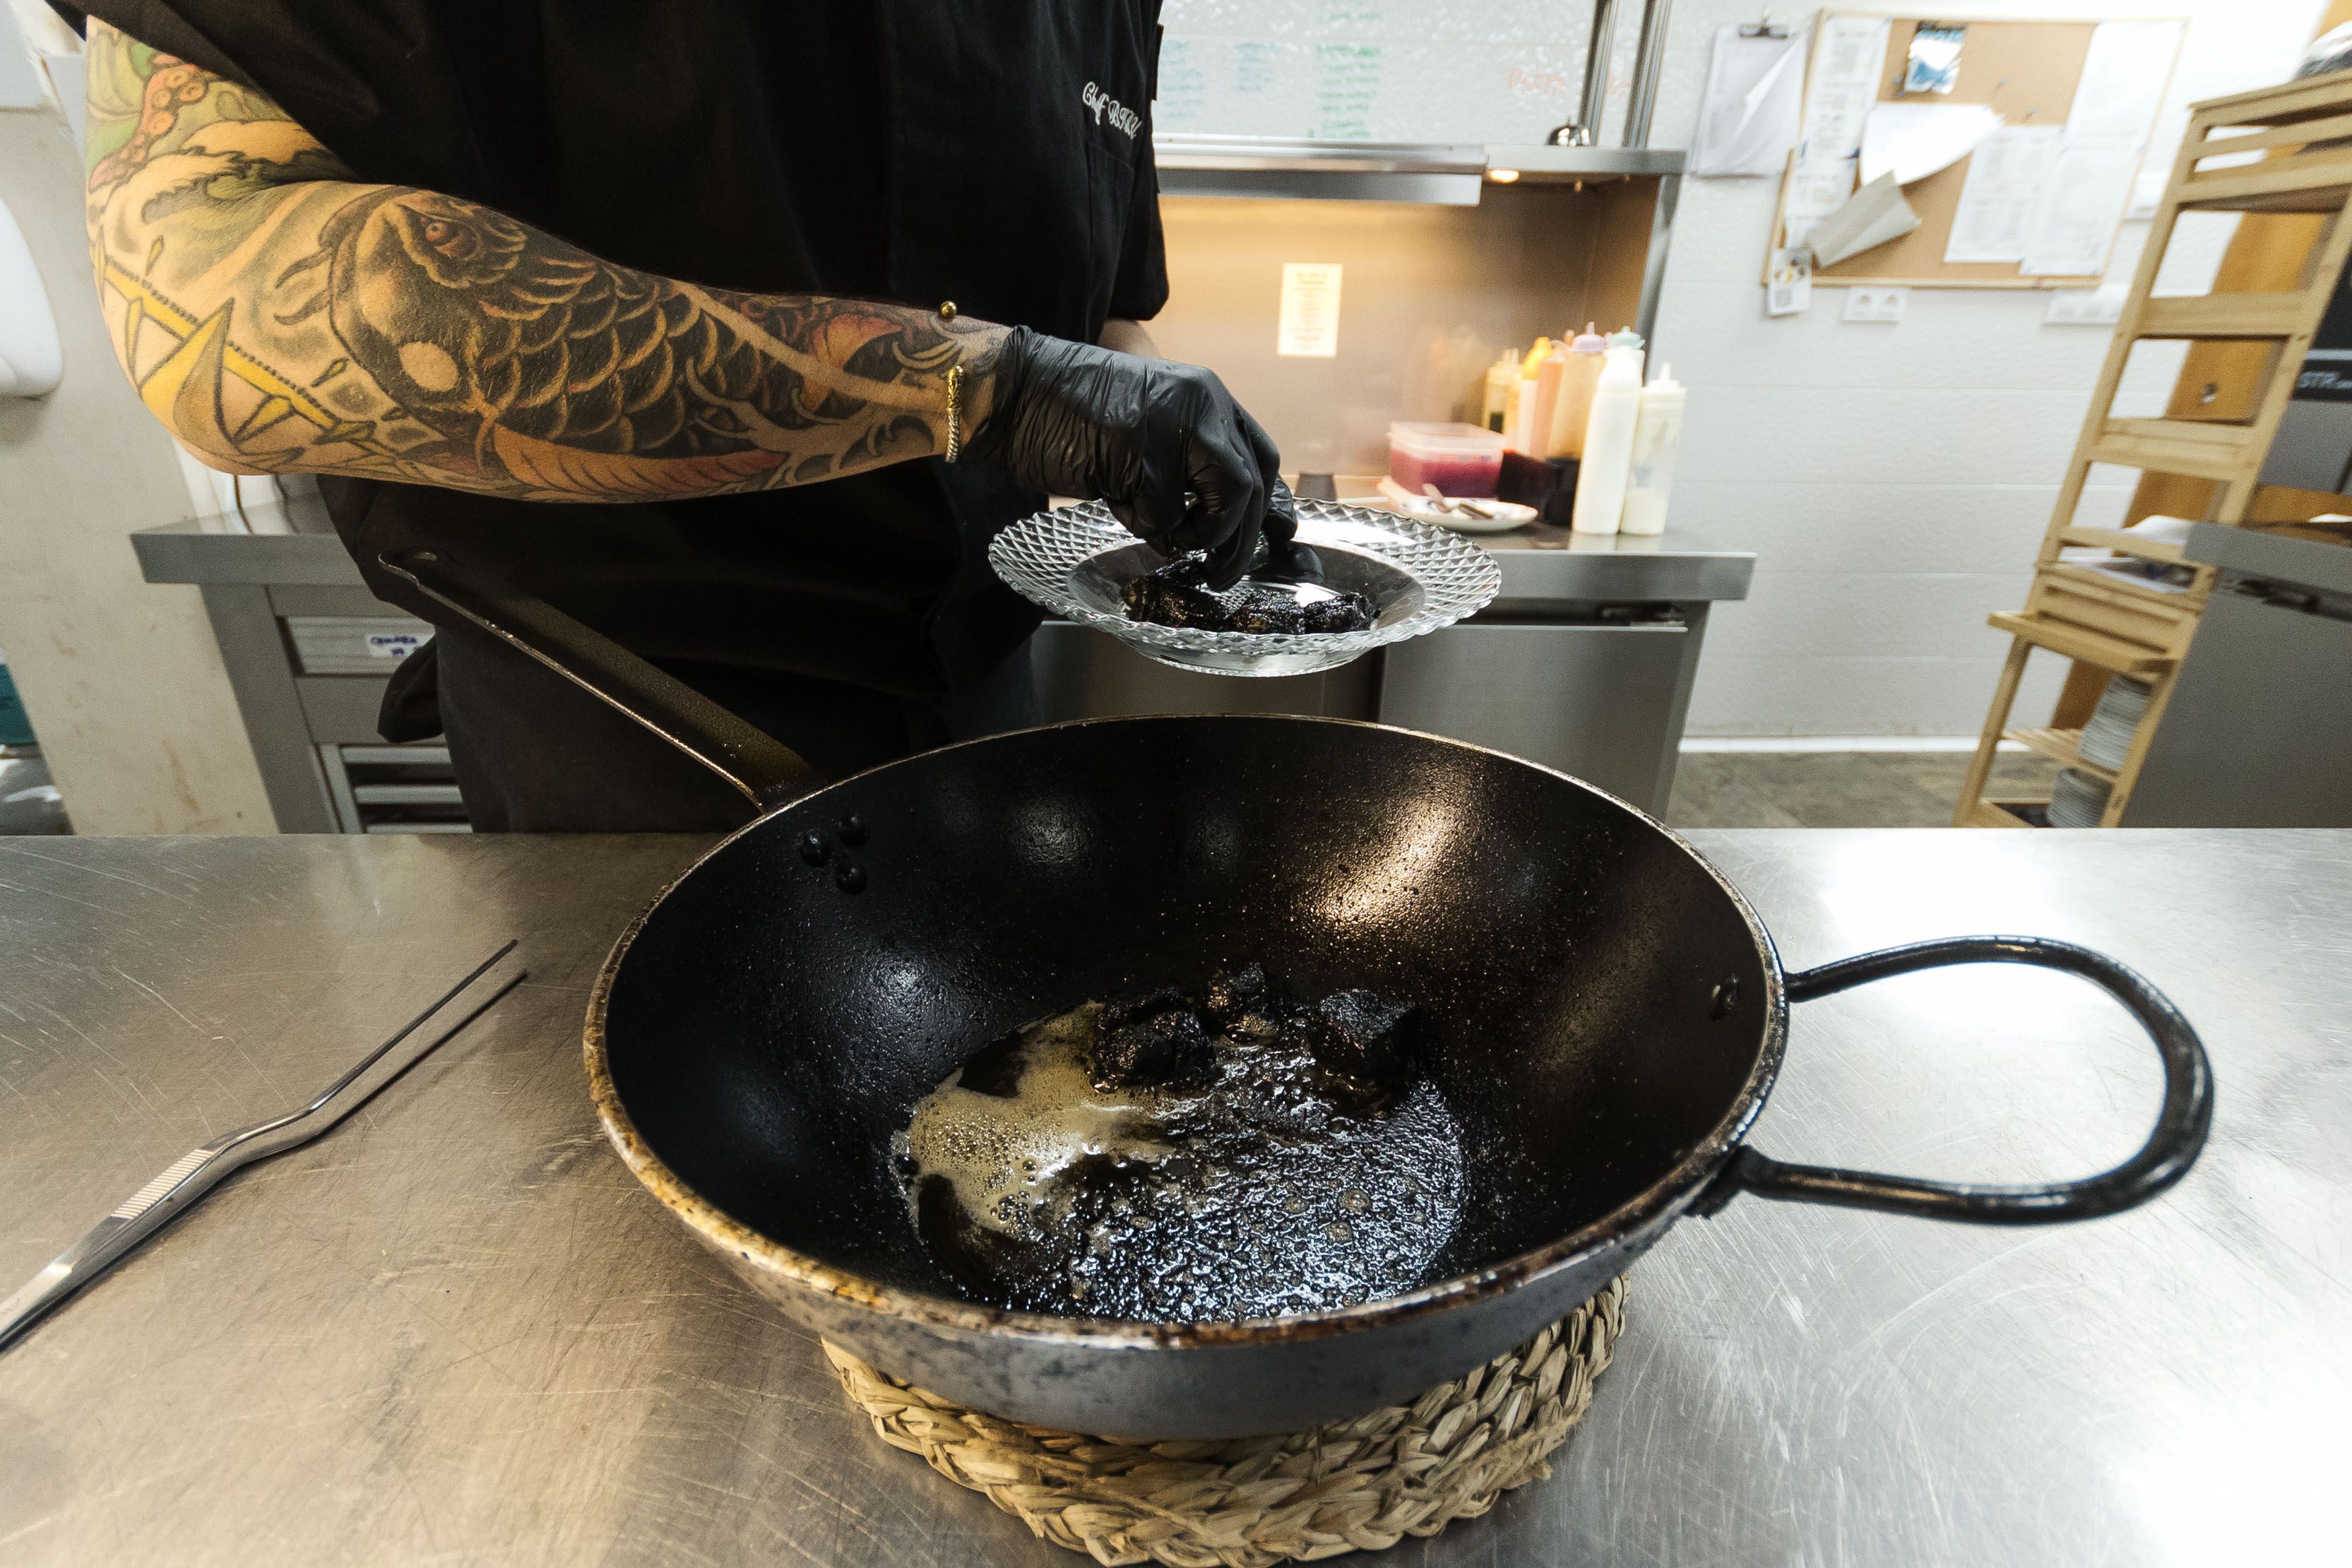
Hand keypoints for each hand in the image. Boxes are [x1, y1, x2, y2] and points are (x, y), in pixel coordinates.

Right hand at [967, 327, 1288, 589]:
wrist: (1014, 392)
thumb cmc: (1071, 415)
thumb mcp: (1149, 427)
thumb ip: (1189, 460)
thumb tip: (1226, 517)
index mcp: (1206, 395)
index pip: (1260, 457)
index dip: (1269, 508)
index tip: (1272, 543)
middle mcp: (1201, 403)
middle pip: (1250, 487)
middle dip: (1237, 542)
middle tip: (1218, 574)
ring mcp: (1174, 424)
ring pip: (1221, 504)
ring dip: (1192, 536)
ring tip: (1152, 527)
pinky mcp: (1141, 450)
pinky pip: (1163, 516)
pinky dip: (1141, 524)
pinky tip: (1112, 497)